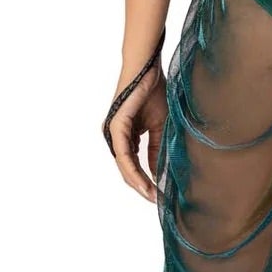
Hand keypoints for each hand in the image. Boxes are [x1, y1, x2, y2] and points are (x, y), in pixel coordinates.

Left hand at [104, 63, 167, 202]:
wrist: (147, 70)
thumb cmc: (153, 93)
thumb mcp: (158, 127)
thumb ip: (155, 149)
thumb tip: (159, 172)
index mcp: (125, 136)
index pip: (133, 164)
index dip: (145, 181)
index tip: (158, 195)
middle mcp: (115, 136)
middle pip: (126, 169)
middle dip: (141, 187)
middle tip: (156, 201)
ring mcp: (112, 132)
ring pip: (124, 165)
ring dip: (137, 182)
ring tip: (151, 195)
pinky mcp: (115, 127)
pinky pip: (123, 154)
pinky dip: (133, 169)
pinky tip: (143, 181)